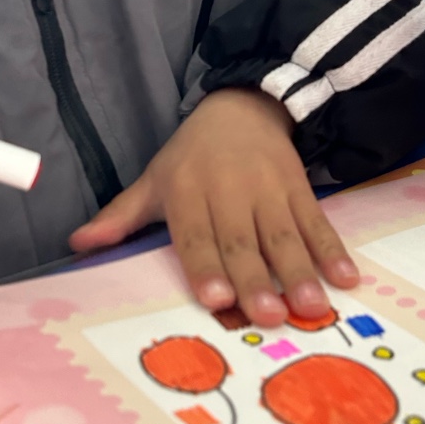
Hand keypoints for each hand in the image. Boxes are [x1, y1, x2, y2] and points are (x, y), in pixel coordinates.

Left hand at [69, 88, 358, 326]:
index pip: (196, 234)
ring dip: (300, 272)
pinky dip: (333, 250)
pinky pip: (318, 222)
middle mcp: (229, 190)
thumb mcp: (153, 180)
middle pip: (244, 241)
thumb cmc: (190, 157)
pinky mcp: (300, 189)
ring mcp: (270, 189)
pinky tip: (348, 279)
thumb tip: (76, 243)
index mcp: (188, 191)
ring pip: (285, 235)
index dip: (206, 266)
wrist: (242, 106)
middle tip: (270, 317)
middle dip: (257, 279)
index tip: (218, 298)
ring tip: (312, 308)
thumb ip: (120, 217)